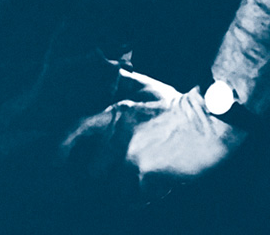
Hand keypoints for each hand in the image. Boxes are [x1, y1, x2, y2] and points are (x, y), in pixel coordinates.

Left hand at [61, 68, 244, 202]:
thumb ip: (125, 83)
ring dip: (118, 193)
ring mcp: (132, 159)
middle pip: (91, 171)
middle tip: (105, 183)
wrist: (210, 121)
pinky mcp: (150, 177)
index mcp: (113, 116)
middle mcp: (117, 138)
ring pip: (111, 189)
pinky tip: (145, 194)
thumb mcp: (146, 87)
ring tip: (126, 192)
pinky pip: (135, 198)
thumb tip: (114, 70)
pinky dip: (139, 200)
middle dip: (98, 179)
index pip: (74, 133)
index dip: (63, 150)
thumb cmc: (179, 104)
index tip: (59, 161)